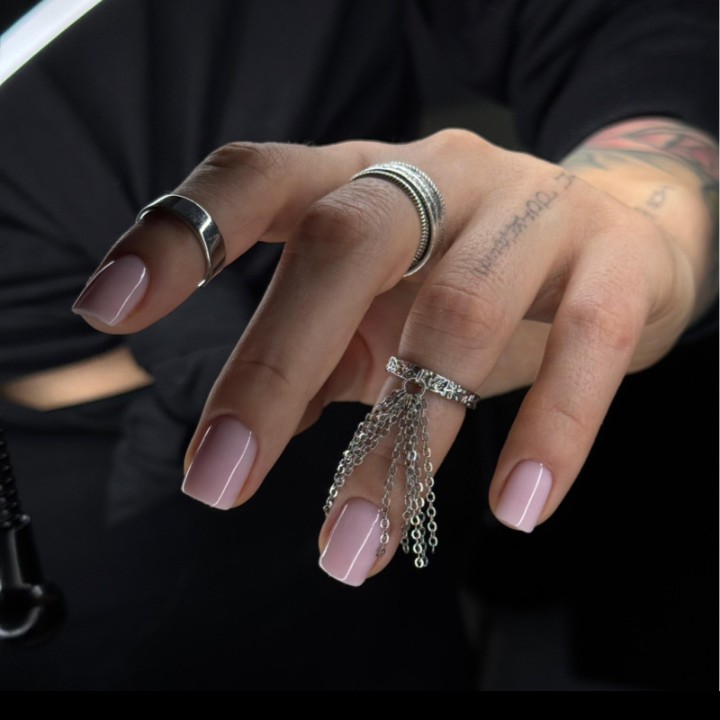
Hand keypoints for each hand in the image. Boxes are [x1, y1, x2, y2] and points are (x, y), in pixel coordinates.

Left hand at [72, 119, 716, 584]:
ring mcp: (533, 210)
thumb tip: (251, 422)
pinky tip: (516, 507)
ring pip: (461, 311)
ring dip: (404, 443)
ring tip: (355, 545)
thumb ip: (324, 350)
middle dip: (274, 364)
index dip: (181, 235)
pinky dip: (550, 429)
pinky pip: (585, 341)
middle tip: (220, 482)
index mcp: (365, 178)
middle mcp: (443, 176)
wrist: (623, 238)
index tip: (107, 310)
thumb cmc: (475, 273)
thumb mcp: (387, 300)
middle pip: (347, 241)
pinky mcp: (617, 261)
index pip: (258, 177)